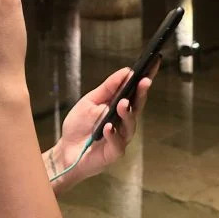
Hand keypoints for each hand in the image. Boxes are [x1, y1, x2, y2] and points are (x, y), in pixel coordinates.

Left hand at [45, 58, 159, 191]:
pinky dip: (113, 135)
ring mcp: (121, 138)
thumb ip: (108, 88)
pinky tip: (108, 127)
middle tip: (144, 81)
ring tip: (122, 104)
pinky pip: (117, 144)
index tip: (153, 64)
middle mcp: (124, 122)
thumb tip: (126, 71)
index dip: (145, 79)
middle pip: (137, 107)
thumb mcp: (90, 101)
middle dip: (141, 93)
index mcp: (120, 107)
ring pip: (130, 125)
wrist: (66, 151)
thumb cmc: (79, 125)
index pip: (135, 92)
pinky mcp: (114, 153)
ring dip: (127, 113)